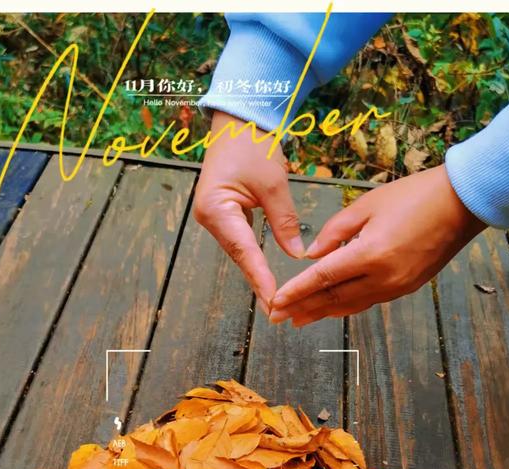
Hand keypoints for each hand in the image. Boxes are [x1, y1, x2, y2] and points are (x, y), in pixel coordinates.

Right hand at [193, 111, 304, 314]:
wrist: (238, 119)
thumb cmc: (252, 143)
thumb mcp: (273, 183)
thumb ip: (285, 221)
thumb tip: (297, 254)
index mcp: (216, 209)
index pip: (244, 250)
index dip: (259, 277)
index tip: (273, 299)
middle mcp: (210, 218)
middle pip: (239, 256)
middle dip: (258, 282)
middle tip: (276, 310)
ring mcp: (215, 217)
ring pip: (239, 251)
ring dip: (256, 274)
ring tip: (273, 300)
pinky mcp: (224, 215)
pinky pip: (240, 242)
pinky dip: (254, 259)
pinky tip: (265, 277)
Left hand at [269, 165, 485, 325]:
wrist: (462, 204)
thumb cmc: (414, 196)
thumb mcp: (367, 204)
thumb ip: (335, 232)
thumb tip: (312, 255)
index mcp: (370, 254)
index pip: (322, 278)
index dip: (296, 292)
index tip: (276, 302)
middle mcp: (382, 277)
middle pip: (333, 299)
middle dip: (302, 309)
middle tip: (276, 318)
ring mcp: (396, 286)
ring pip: (350, 305)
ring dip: (321, 313)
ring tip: (297, 319)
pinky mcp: (405, 288)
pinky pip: (367, 301)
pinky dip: (344, 306)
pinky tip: (330, 309)